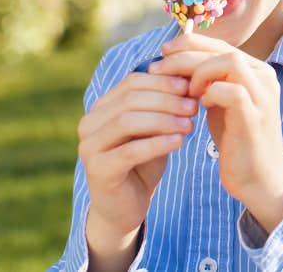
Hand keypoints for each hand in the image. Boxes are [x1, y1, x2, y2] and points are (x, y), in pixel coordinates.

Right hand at [77, 69, 198, 245]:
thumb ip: (162, 104)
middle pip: (130, 99)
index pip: (132, 81)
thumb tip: (188, 76)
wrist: (125, 207)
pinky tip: (179, 142)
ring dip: (163, 120)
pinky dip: (157, 144)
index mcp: (102, 107)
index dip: (162, 81)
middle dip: (166, 100)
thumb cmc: (144, 161)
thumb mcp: (154, 128)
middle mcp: (89, 123)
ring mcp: (89, 146)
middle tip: (193, 106)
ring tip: (190, 124)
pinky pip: (129, 151)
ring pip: (128, 121)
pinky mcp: (97, 170)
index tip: (190, 86)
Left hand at [151, 33, 282, 230]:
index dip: (190, 43)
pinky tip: (200, 105)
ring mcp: (262, 95)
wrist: (260, 178)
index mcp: (255, 69)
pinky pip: (233, 92)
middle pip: (222, 49)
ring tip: (184, 91)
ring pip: (230, 62)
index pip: (220, 43)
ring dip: (200, 72)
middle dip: (185, 56)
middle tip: (158, 69)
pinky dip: (211, 93)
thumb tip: (176, 61)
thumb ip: (208, 80)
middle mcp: (264, 76)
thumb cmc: (237, 138)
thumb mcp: (220, 102)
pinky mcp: (255, 117)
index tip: (164, 51)